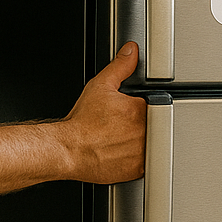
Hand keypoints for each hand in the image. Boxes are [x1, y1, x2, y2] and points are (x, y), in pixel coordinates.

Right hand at [63, 41, 146, 184]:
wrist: (68, 150)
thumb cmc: (81, 123)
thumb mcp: (100, 86)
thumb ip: (120, 67)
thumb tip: (131, 51)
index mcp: (140, 110)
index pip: (153, 104)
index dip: (140, 107)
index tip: (129, 111)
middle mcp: (144, 133)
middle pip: (154, 125)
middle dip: (140, 124)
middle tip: (121, 126)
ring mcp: (142, 153)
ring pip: (152, 144)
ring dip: (142, 142)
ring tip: (120, 139)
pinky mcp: (137, 170)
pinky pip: (146, 163)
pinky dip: (137, 159)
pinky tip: (122, 153)